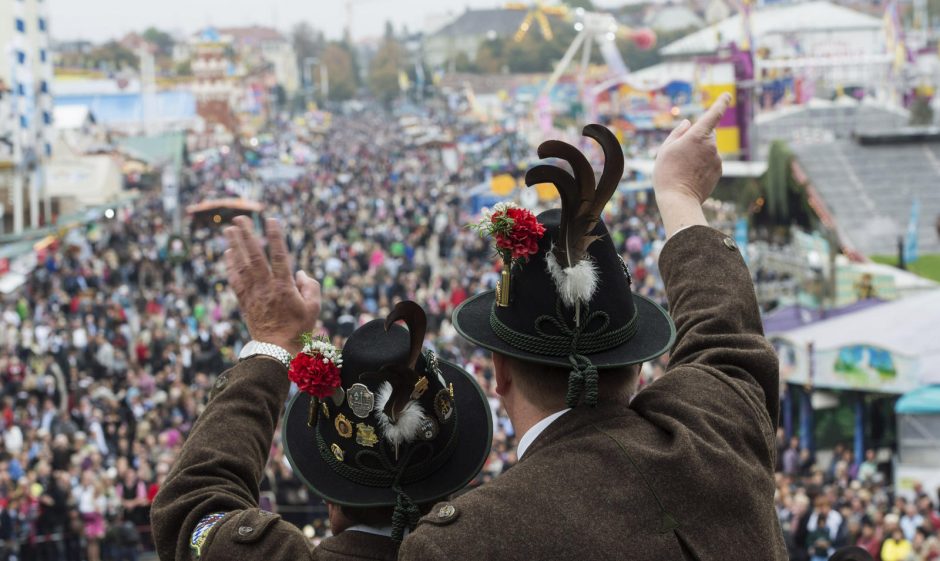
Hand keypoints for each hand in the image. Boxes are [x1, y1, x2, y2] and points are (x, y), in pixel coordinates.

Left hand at [224, 216, 319, 355]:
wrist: (277, 349)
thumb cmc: (299, 328)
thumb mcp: (314, 307)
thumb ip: (310, 286)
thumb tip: (299, 273)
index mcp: (284, 286)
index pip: (279, 256)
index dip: (274, 237)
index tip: (270, 220)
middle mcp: (266, 287)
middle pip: (254, 256)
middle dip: (247, 236)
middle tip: (240, 219)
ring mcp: (253, 294)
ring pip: (241, 265)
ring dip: (234, 245)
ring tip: (229, 229)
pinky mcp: (244, 301)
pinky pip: (235, 280)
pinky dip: (230, 265)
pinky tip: (228, 253)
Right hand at [652, 93, 730, 204]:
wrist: (679, 199)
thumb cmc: (667, 173)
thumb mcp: (665, 149)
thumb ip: (678, 133)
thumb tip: (688, 123)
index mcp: (697, 135)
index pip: (713, 115)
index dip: (721, 103)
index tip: (727, 95)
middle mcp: (711, 145)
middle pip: (707, 134)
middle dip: (697, 139)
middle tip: (680, 154)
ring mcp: (717, 158)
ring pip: (708, 149)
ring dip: (699, 154)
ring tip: (684, 169)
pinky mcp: (719, 170)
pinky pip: (711, 162)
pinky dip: (703, 165)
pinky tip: (691, 176)